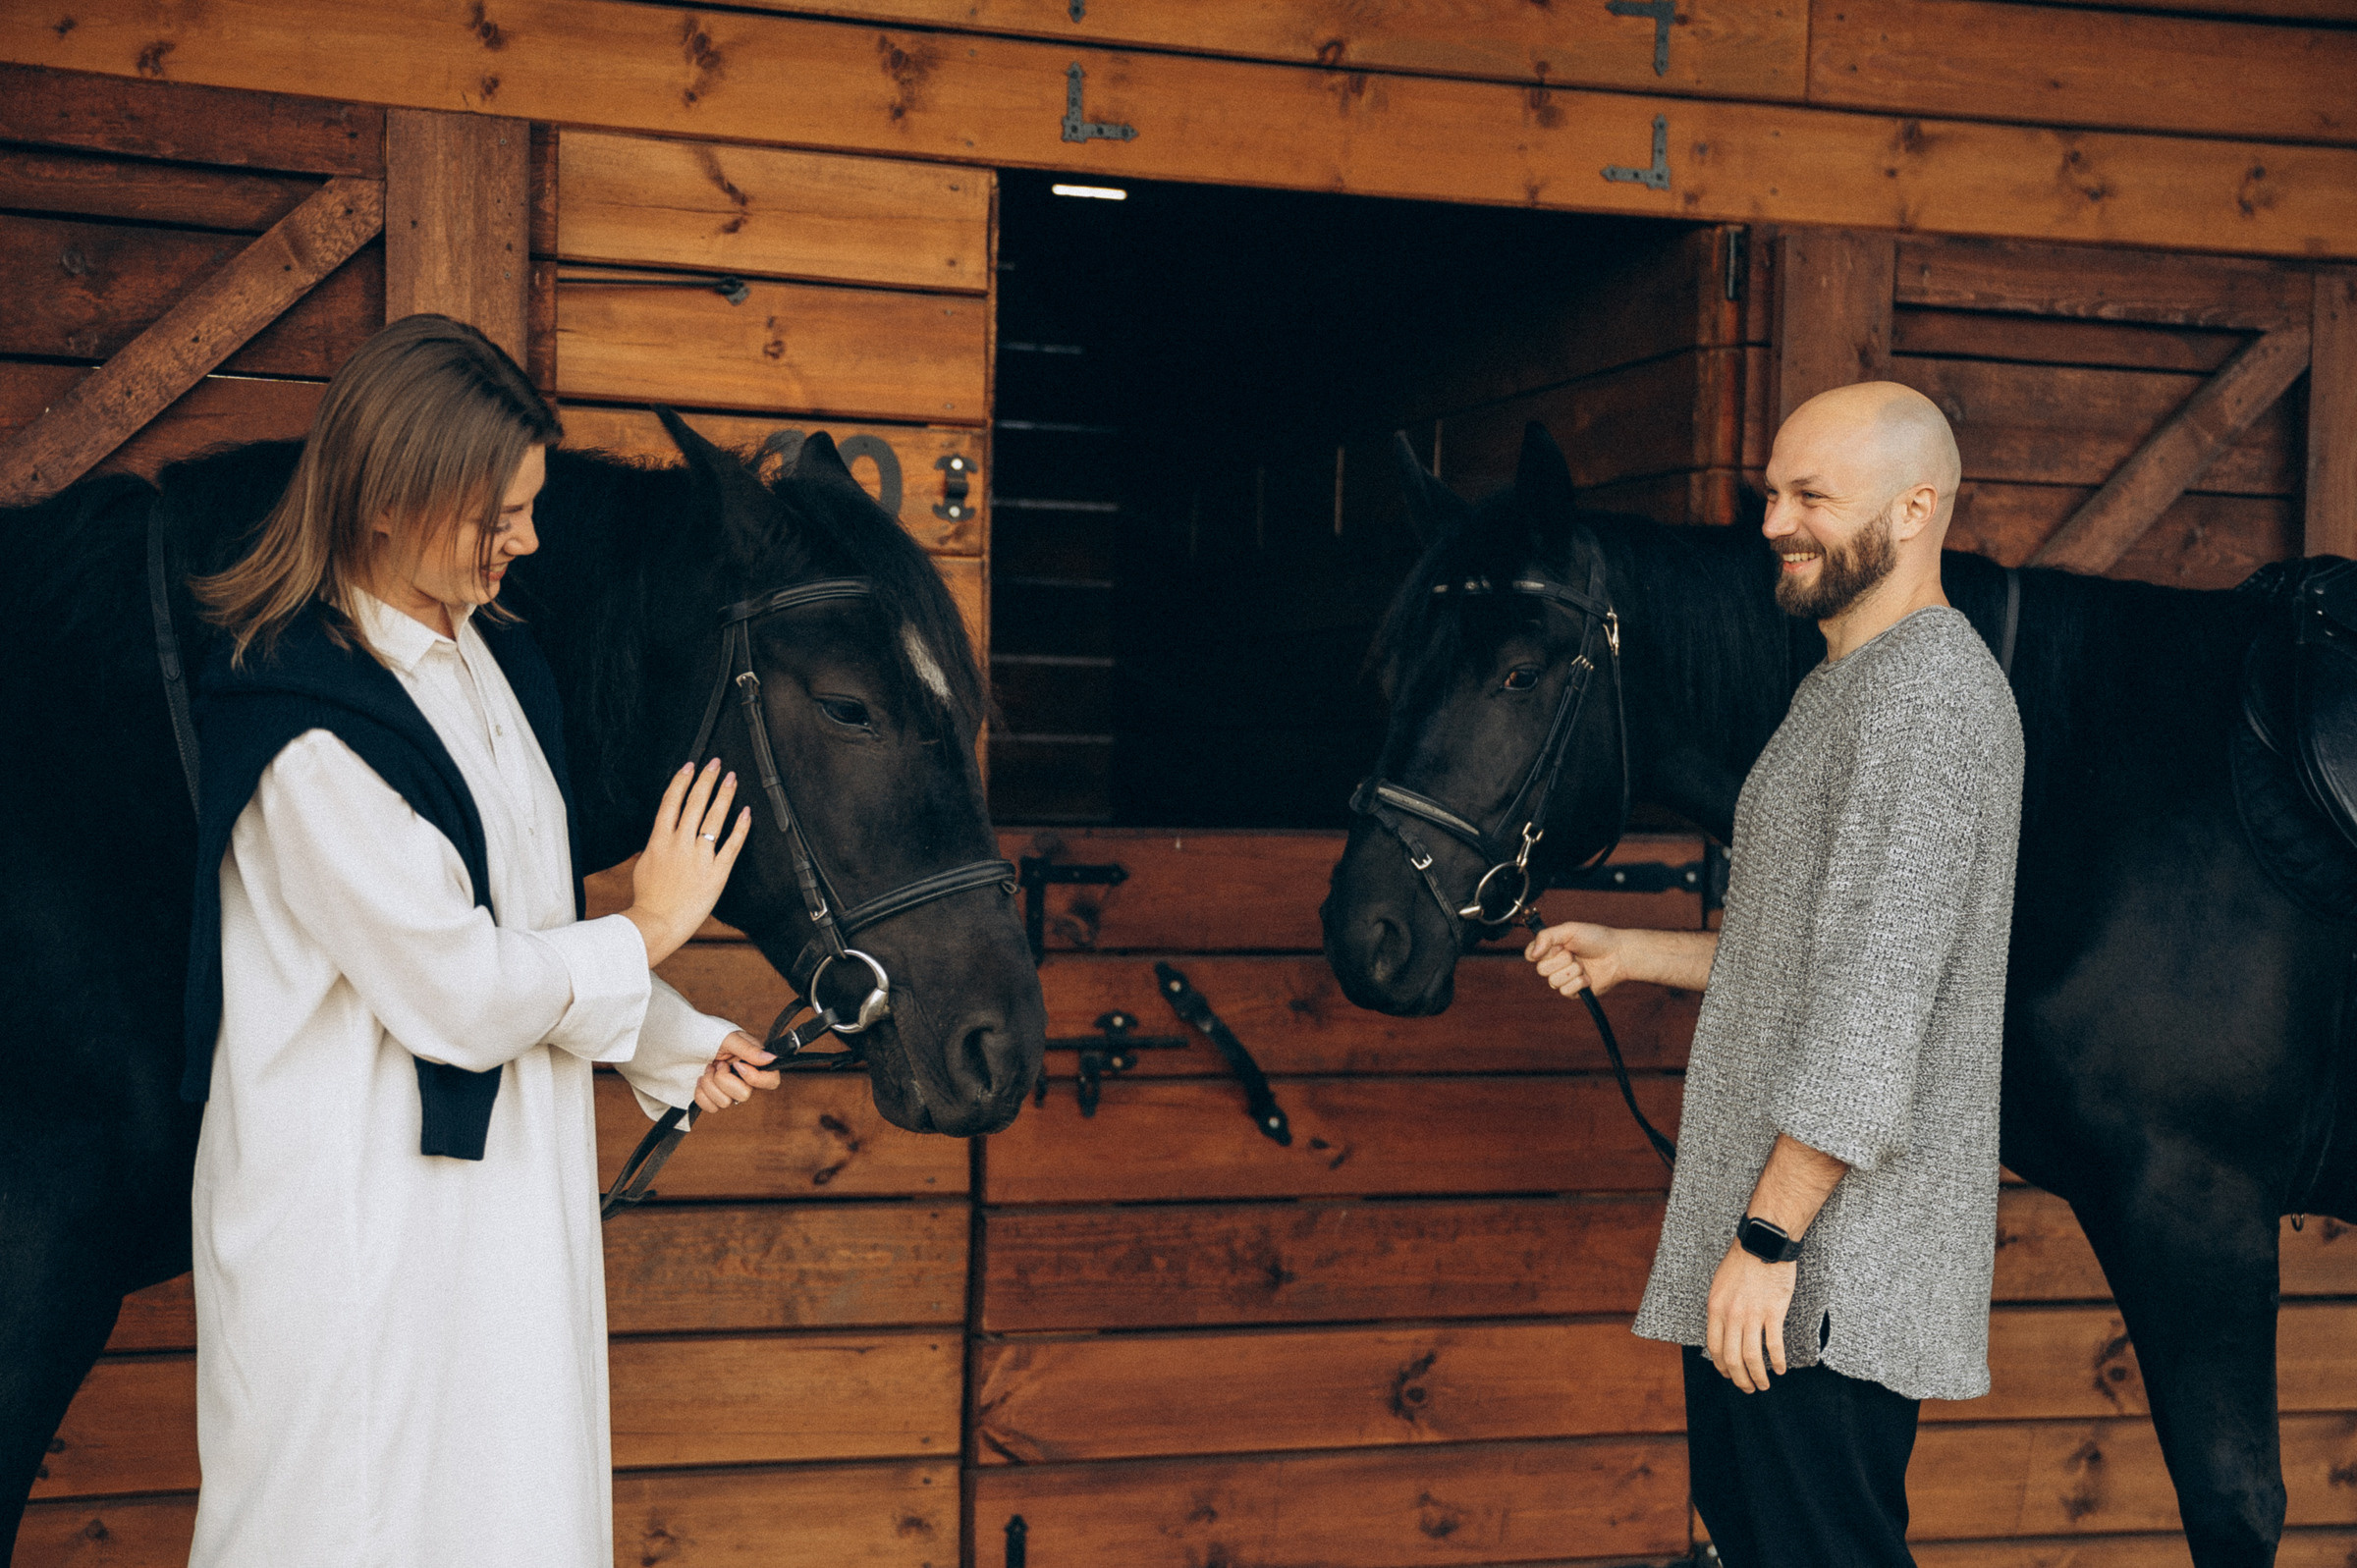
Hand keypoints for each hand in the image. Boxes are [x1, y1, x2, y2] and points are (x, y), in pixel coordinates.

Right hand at [622, 760, 750, 966]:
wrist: (657, 922)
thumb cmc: (649, 898)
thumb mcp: (644, 864)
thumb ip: (656, 845)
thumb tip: (661, 833)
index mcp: (659, 840)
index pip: (670, 802)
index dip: (681, 781)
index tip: (690, 766)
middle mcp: (679, 843)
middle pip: (694, 803)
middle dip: (706, 779)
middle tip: (716, 763)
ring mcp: (699, 857)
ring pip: (713, 818)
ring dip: (724, 795)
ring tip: (732, 778)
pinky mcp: (716, 872)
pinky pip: (731, 845)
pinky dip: (740, 827)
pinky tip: (746, 812)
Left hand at [693, 1030, 780, 1113]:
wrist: (689, 1041)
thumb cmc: (711, 1034)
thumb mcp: (731, 1038)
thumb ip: (750, 1050)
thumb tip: (772, 1058)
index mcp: (755, 1063)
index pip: (771, 1081)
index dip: (755, 1078)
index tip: (737, 1065)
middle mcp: (745, 1080)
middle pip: (744, 1096)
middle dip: (723, 1079)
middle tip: (718, 1064)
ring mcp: (730, 1091)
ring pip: (725, 1103)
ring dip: (709, 1083)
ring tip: (708, 1067)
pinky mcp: (715, 1098)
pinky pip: (711, 1108)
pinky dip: (701, 1093)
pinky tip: (701, 1079)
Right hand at [1525, 920, 1628, 996]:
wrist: (1618, 954)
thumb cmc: (1596, 938)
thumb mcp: (1569, 929)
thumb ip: (1546, 936)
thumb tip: (1531, 954)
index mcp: (1551, 948)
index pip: (1530, 954)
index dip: (1539, 953)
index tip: (1555, 947)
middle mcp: (1555, 964)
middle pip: (1541, 970)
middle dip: (1561, 961)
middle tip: (1574, 954)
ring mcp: (1564, 978)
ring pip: (1553, 982)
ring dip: (1572, 972)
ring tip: (1583, 965)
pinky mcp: (1574, 991)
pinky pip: (1566, 991)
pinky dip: (1579, 983)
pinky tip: (1588, 977)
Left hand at [1705, 1237, 1794, 1392]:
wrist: (1763, 1244)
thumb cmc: (1741, 1261)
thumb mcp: (1719, 1285)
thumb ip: (1720, 1309)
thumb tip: (1721, 1331)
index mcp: (1716, 1308)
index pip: (1714, 1347)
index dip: (1721, 1366)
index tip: (1728, 1375)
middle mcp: (1731, 1315)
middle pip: (1732, 1358)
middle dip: (1739, 1379)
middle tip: (1748, 1388)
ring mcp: (1752, 1315)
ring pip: (1752, 1357)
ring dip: (1758, 1376)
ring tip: (1764, 1385)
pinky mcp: (1773, 1313)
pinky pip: (1773, 1345)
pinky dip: (1778, 1362)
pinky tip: (1781, 1369)